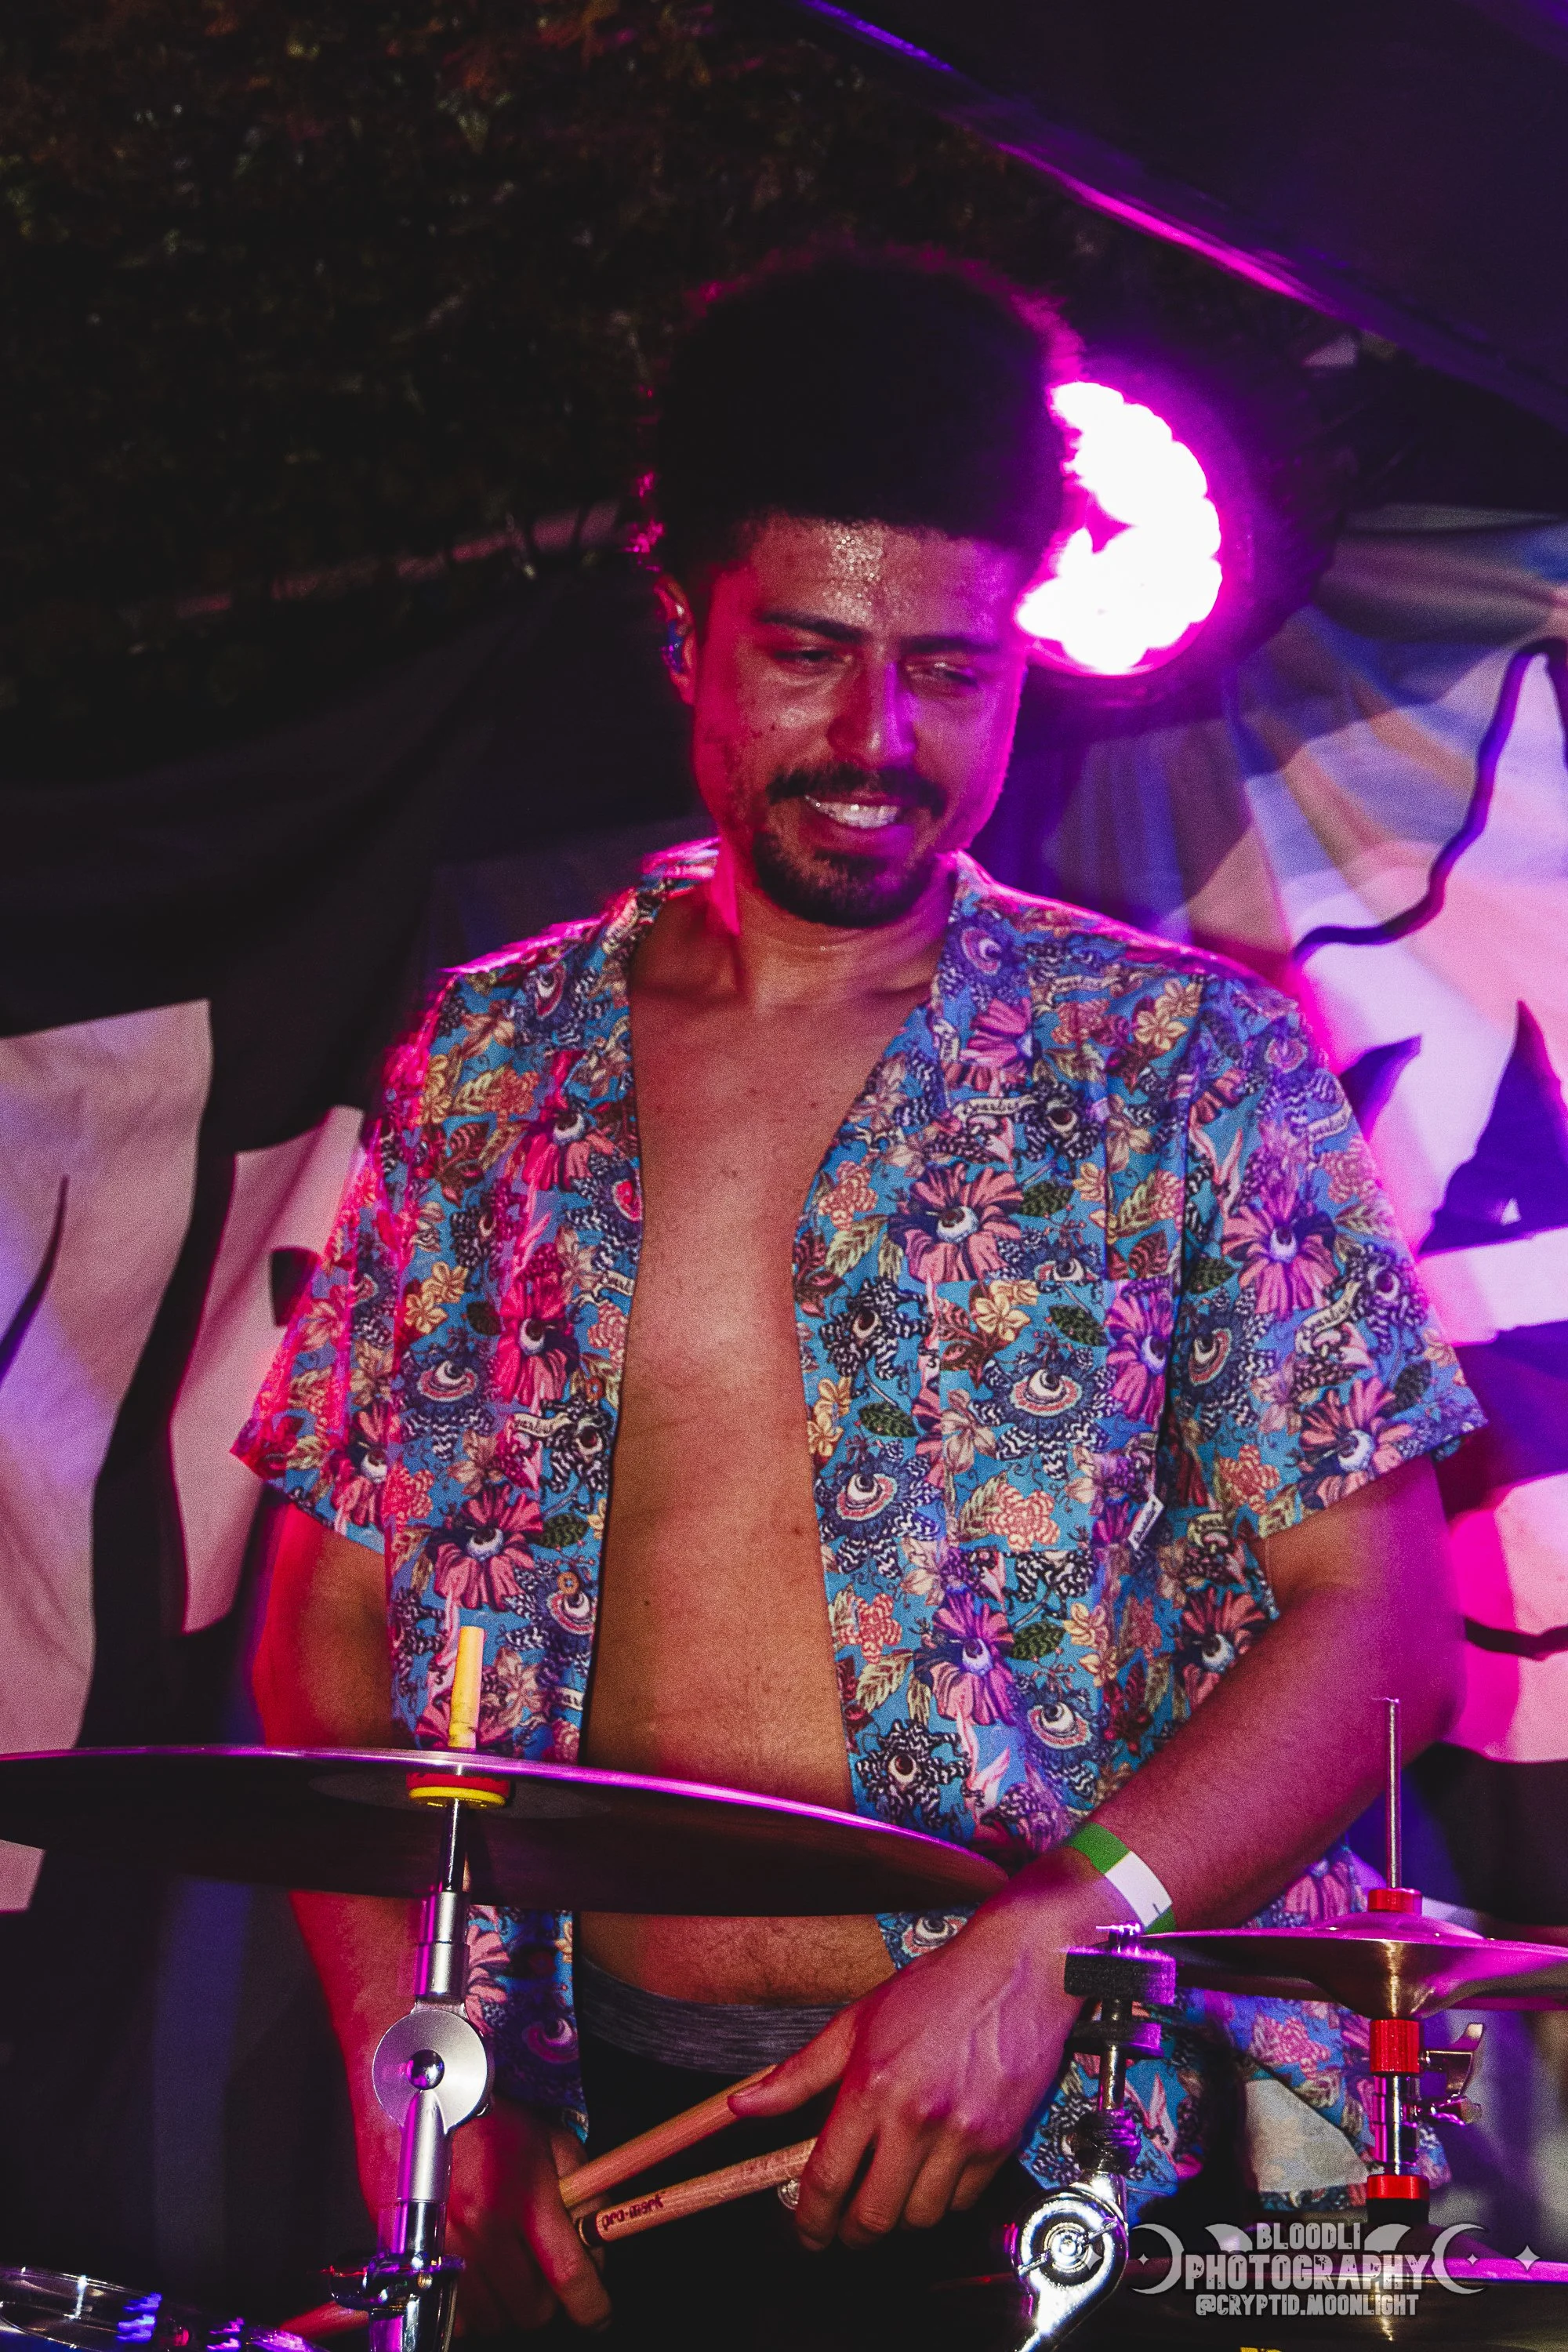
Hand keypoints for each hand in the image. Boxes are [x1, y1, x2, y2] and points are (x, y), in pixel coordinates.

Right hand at [352, 2083, 610, 2333]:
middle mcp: (481, 2228)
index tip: (600, 2312)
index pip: (568, 2274)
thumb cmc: (488, 2117)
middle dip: (547, 2299)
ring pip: (493, 2319)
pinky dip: (469, 2307)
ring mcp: (443, 2247)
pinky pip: (452, 2316)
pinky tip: (474, 2272)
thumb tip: (598, 2240)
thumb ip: (586, 2189)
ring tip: (506, 2263)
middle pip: (531, 2309)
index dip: (592, 2304)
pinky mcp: (412, 2258)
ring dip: (507, 2303)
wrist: (418, 2099)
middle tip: (543, 2271)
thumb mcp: (552, 2139)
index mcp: (522, 2196)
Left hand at [729, 1851, 1132, 2251]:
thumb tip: (745, 2105)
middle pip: (874, 2216)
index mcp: (872, 2085)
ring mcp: (962, 2134)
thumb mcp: (856, 2022)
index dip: (810, 2221)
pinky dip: (943, 2198)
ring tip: (892, 2187)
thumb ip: (798, 2073)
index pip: (827, 2178)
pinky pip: (962, 2201)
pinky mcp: (1000, 2144)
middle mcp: (916, 2116)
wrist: (1018, 1969)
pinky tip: (933, 2168)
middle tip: (845, 2227)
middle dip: (851, 2233)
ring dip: (900, 2215)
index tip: (807, 2233)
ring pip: (920, 2218)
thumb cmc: (936, 1989)